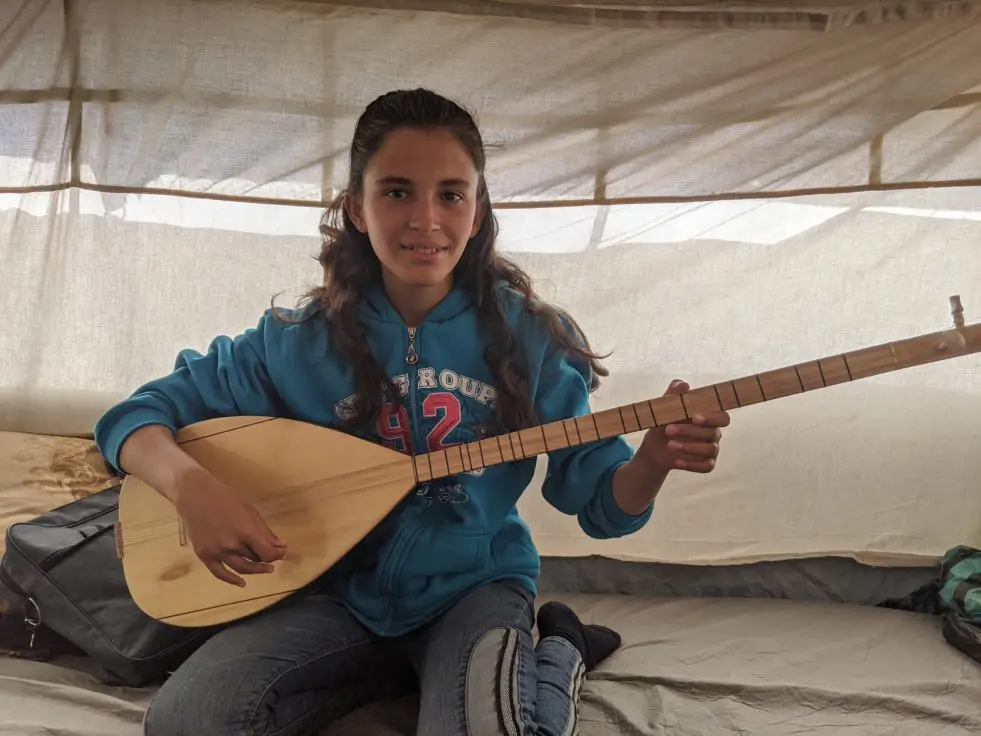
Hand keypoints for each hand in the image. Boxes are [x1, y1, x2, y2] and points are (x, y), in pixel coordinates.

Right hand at [172, 469, 287, 586]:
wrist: (195, 497)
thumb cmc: (225, 499)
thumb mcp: (250, 511)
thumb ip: (265, 531)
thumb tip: (281, 546)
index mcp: (245, 531)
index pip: (267, 553)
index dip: (277, 554)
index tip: (282, 552)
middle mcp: (231, 545)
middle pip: (255, 559)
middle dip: (268, 559)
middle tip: (275, 557)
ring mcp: (217, 552)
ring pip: (241, 568)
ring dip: (256, 570)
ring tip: (266, 569)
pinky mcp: (205, 556)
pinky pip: (220, 573)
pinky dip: (231, 580)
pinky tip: (242, 583)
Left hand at [638, 379, 729, 473]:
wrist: (655, 446)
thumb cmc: (665, 422)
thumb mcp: (665, 407)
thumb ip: (673, 394)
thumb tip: (682, 385)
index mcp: (709, 416)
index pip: (722, 417)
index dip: (711, 418)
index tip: (694, 417)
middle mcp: (714, 432)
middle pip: (713, 433)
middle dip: (691, 431)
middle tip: (669, 429)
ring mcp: (712, 449)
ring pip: (710, 450)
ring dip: (688, 447)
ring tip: (669, 445)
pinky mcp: (706, 463)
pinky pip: (706, 466)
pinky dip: (691, 464)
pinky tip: (676, 461)